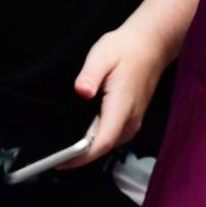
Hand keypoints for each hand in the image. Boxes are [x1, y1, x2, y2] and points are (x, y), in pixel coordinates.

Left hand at [62, 23, 168, 168]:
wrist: (151, 44)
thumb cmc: (127, 48)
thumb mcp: (103, 55)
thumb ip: (90, 75)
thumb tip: (81, 92)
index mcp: (122, 106)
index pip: (102, 142)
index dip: (81, 157)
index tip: (60, 162)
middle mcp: (130, 119)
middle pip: (103, 148)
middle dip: (80, 156)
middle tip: (54, 155)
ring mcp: (133, 121)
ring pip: (108, 145)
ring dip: (88, 149)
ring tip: (65, 148)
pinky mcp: (132, 119)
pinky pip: (113, 137)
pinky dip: (97, 140)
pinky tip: (83, 135)